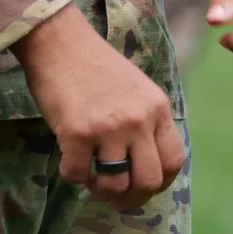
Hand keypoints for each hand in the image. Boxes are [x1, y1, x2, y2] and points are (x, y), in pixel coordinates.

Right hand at [13, 7, 185, 207]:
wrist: (58, 39)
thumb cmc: (94, 63)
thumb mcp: (136, 88)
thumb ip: (146, 121)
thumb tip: (144, 165)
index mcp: (157, 108)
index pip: (174, 161)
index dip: (160, 181)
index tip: (142, 184)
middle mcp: (138, 120)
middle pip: (149, 180)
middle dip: (131, 194)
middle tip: (114, 191)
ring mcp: (108, 128)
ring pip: (114, 184)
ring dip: (100, 187)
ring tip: (90, 174)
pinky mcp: (76, 133)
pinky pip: (77, 175)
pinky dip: (72, 174)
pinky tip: (68, 159)